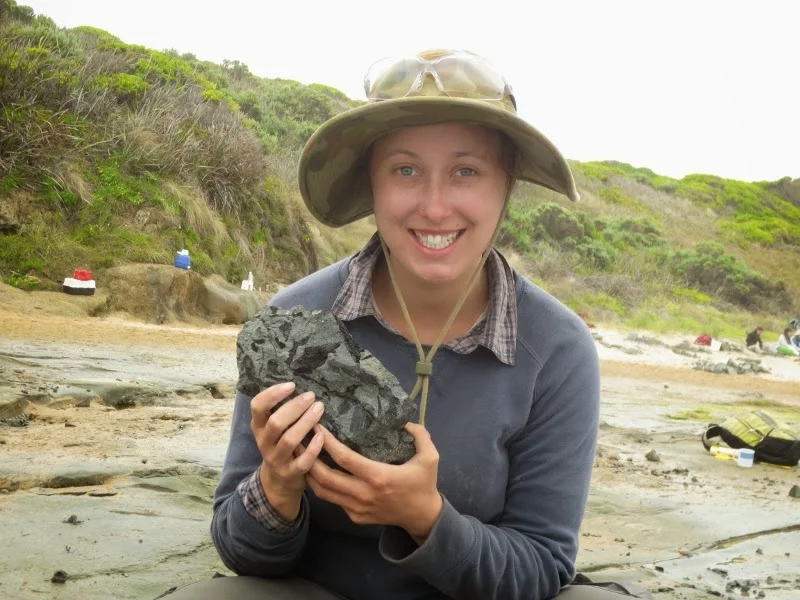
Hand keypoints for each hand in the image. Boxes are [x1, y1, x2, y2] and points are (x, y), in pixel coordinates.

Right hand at [250, 382, 324, 520]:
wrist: (278, 482)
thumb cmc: (279, 445)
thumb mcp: (272, 429)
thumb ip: (279, 410)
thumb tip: (299, 385)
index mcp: (258, 427)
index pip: (257, 407)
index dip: (272, 394)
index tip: (291, 385)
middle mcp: (264, 443)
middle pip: (276, 423)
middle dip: (294, 407)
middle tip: (311, 396)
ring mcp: (277, 459)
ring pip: (289, 440)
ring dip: (306, 423)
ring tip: (320, 408)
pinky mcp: (291, 473)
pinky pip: (303, 461)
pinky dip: (313, 447)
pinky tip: (322, 435)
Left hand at [306, 423, 442, 542]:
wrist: (422, 517)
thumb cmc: (424, 484)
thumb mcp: (430, 457)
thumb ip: (419, 434)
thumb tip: (403, 419)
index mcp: (379, 477)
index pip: (344, 459)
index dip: (327, 442)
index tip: (317, 426)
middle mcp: (363, 494)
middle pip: (325, 477)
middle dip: (307, 457)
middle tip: (299, 439)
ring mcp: (356, 508)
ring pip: (322, 492)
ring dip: (308, 473)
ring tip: (301, 454)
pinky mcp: (355, 517)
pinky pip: (333, 500)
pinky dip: (321, 485)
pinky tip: (317, 471)